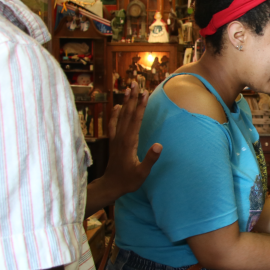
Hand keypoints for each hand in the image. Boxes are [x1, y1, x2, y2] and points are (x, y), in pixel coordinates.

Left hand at [103, 82, 161, 196]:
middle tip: (135, 83)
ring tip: (127, 89)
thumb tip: (159, 145)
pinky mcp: (113, 141)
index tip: (144, 93)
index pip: (135, 120)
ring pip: (120, 116)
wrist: (111, 186)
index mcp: (129, 142)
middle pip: (127, 113)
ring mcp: (116, 138)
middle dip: (132, 98)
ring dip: (125, 102)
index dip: (140, 106)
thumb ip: (150, 159)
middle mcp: (121, 137)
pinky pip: (113, 124)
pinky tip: (118, 106)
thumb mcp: (142, 172)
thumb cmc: (128, 181)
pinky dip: (115, 113)